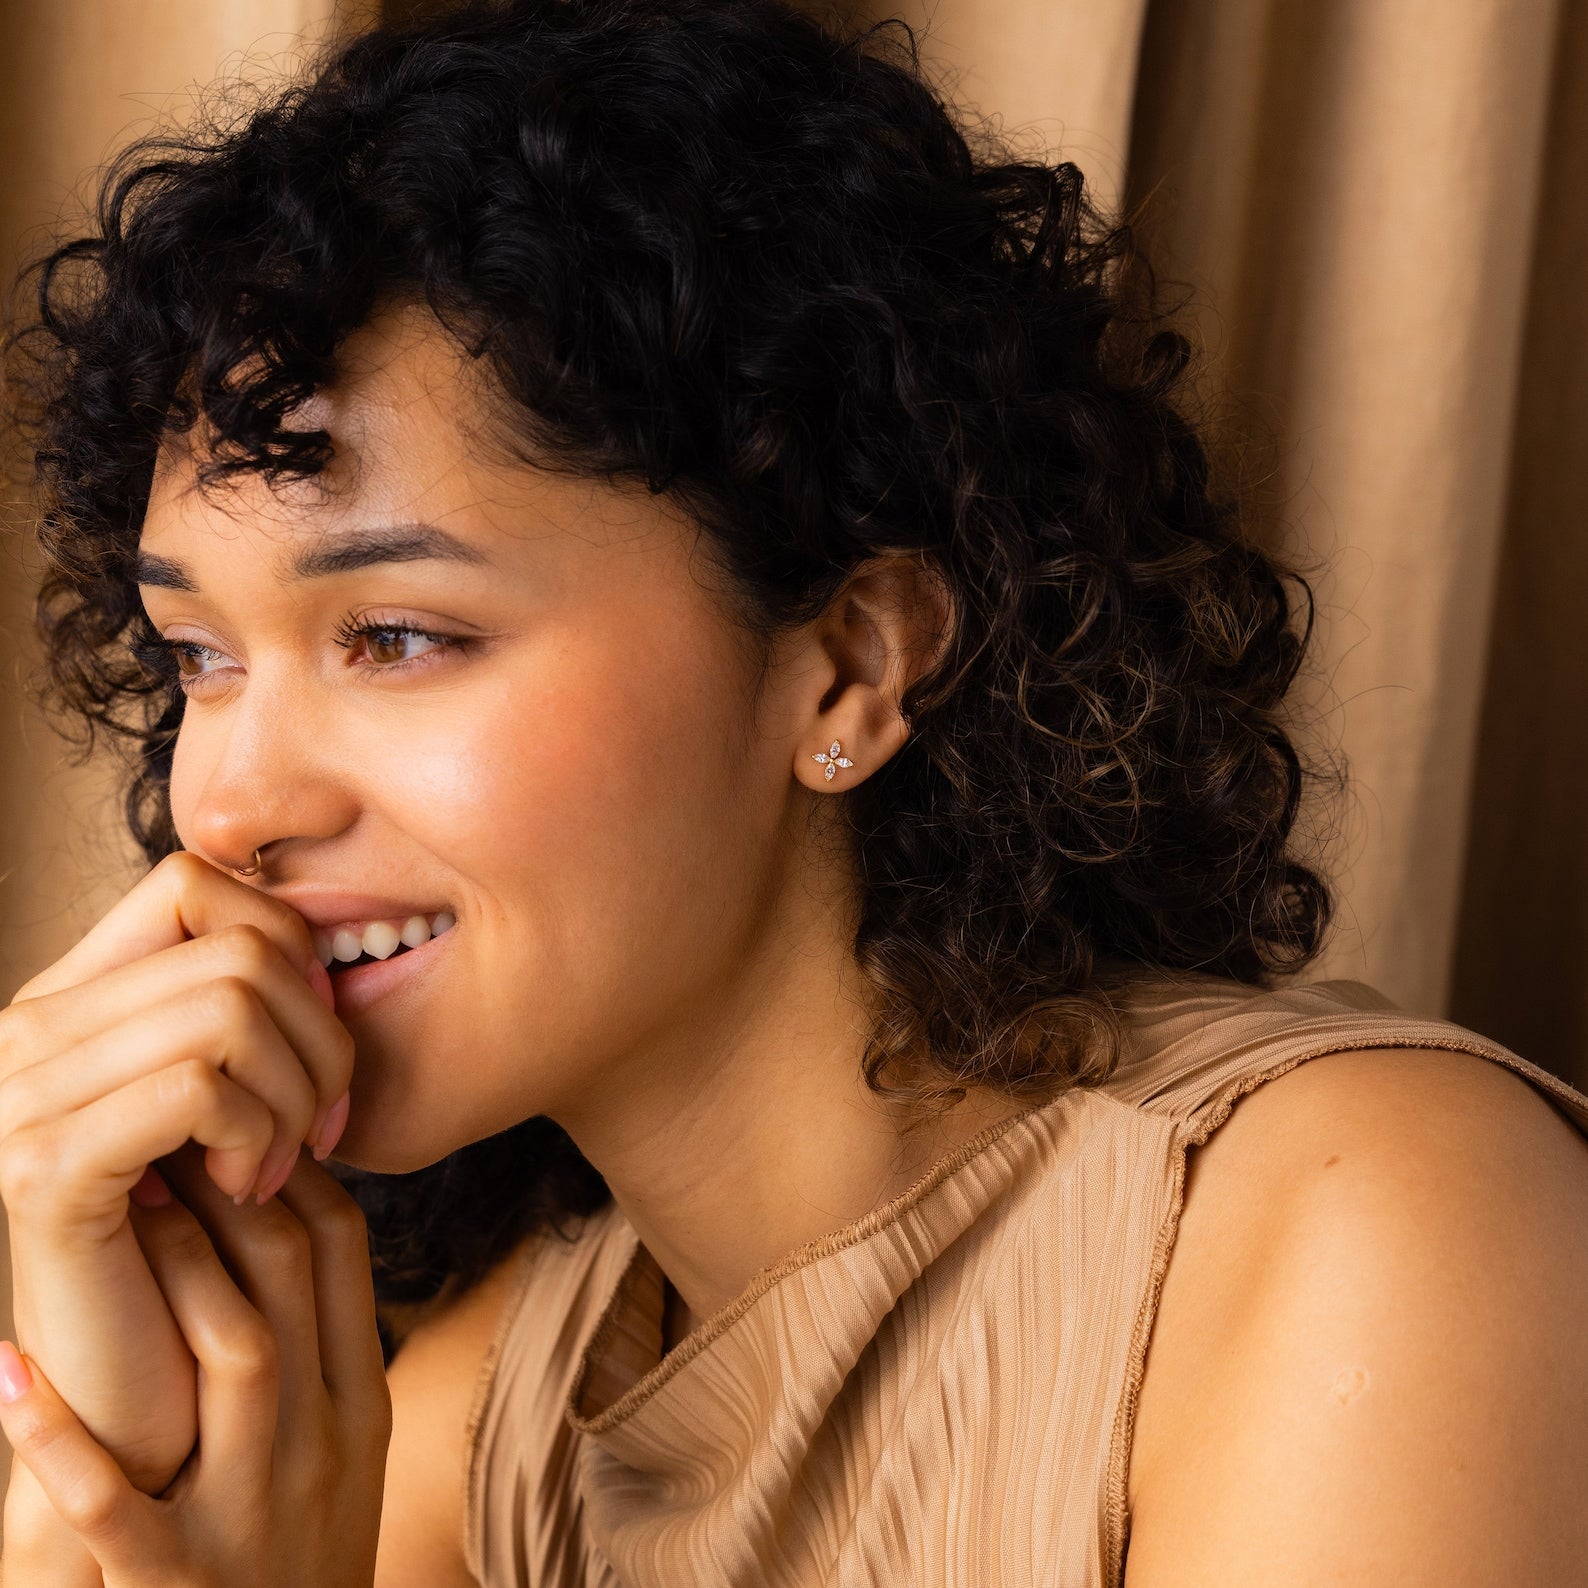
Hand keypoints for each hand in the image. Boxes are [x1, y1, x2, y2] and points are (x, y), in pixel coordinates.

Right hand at [0, 851, 350, 1498]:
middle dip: (319, 1037)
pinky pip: (198, 1088)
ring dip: (296, 1093)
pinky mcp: (45, 1169)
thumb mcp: (226, 1099)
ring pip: (230, 1009)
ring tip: (284, 1161)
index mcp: (74, 998)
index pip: (194, 884)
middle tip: (322, 1123)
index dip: (285, 944)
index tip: (313, 1034)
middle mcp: (29, 1031)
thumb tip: (314, 945)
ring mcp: (23, 1096)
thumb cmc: (204, 1235)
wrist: (136, 1388)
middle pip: (236, 948)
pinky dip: (258, 1134)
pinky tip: (252, 1186)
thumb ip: (243, 1009)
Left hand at [0, 1147, 390, 1587]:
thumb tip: (269, 1224)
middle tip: (163, 1141)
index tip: (225, 1130)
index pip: (343, 1249)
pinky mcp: (179, 1586)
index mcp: (360, 1403)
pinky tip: (6, 1372)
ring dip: (178, 1268)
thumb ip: (318, 1350)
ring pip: (237, 1352)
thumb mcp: (343, 1451)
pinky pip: (116, 1502)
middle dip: (227, 1195)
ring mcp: (254, 1513)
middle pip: (291, 1278)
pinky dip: (57, 1437)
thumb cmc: (301, 1555)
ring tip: (120, 1208)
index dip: (285, 1171)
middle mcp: (321, 1442)